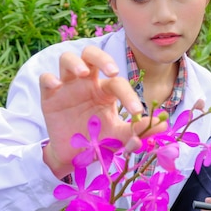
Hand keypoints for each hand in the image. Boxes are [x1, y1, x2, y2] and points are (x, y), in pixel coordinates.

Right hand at [40, 46, 165, 178]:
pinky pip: (46, 78)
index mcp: (105, 90)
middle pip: (91, 54)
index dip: (129, 94)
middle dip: (102, 58)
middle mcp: (86, 83)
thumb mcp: (119, 137)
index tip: (137, 111)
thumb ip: (138, 130)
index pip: (117, 82)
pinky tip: (56, 85)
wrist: (72, 156)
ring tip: (83, 73)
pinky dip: (49, 78)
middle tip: (112, 71)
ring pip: (66, 58)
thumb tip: (164, 124)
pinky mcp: (49, 96)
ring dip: (75, 62)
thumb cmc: (97, 141)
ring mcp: (66, 87)